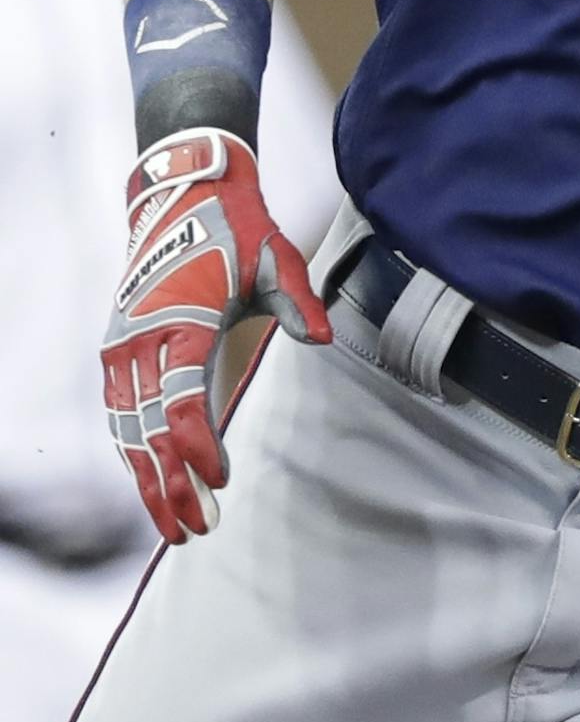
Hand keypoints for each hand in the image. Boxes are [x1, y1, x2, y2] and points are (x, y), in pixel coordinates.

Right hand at [100, 128, 331, 542]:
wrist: (182, 191)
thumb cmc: (238, 228)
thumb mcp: (278, 257)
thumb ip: (298, 301)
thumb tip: (321, 337)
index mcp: (181, 323)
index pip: (181, 404)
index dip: (198, 450)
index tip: (221, 482)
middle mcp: (140, 340)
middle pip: (147, 432)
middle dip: (170, 486)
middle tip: (197, 529)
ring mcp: (121, 346)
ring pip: (125, 430)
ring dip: (148, 479)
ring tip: (174, 523)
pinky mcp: (116, 347)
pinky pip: (119, 412)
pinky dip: (133, 452)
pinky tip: (153, 481)